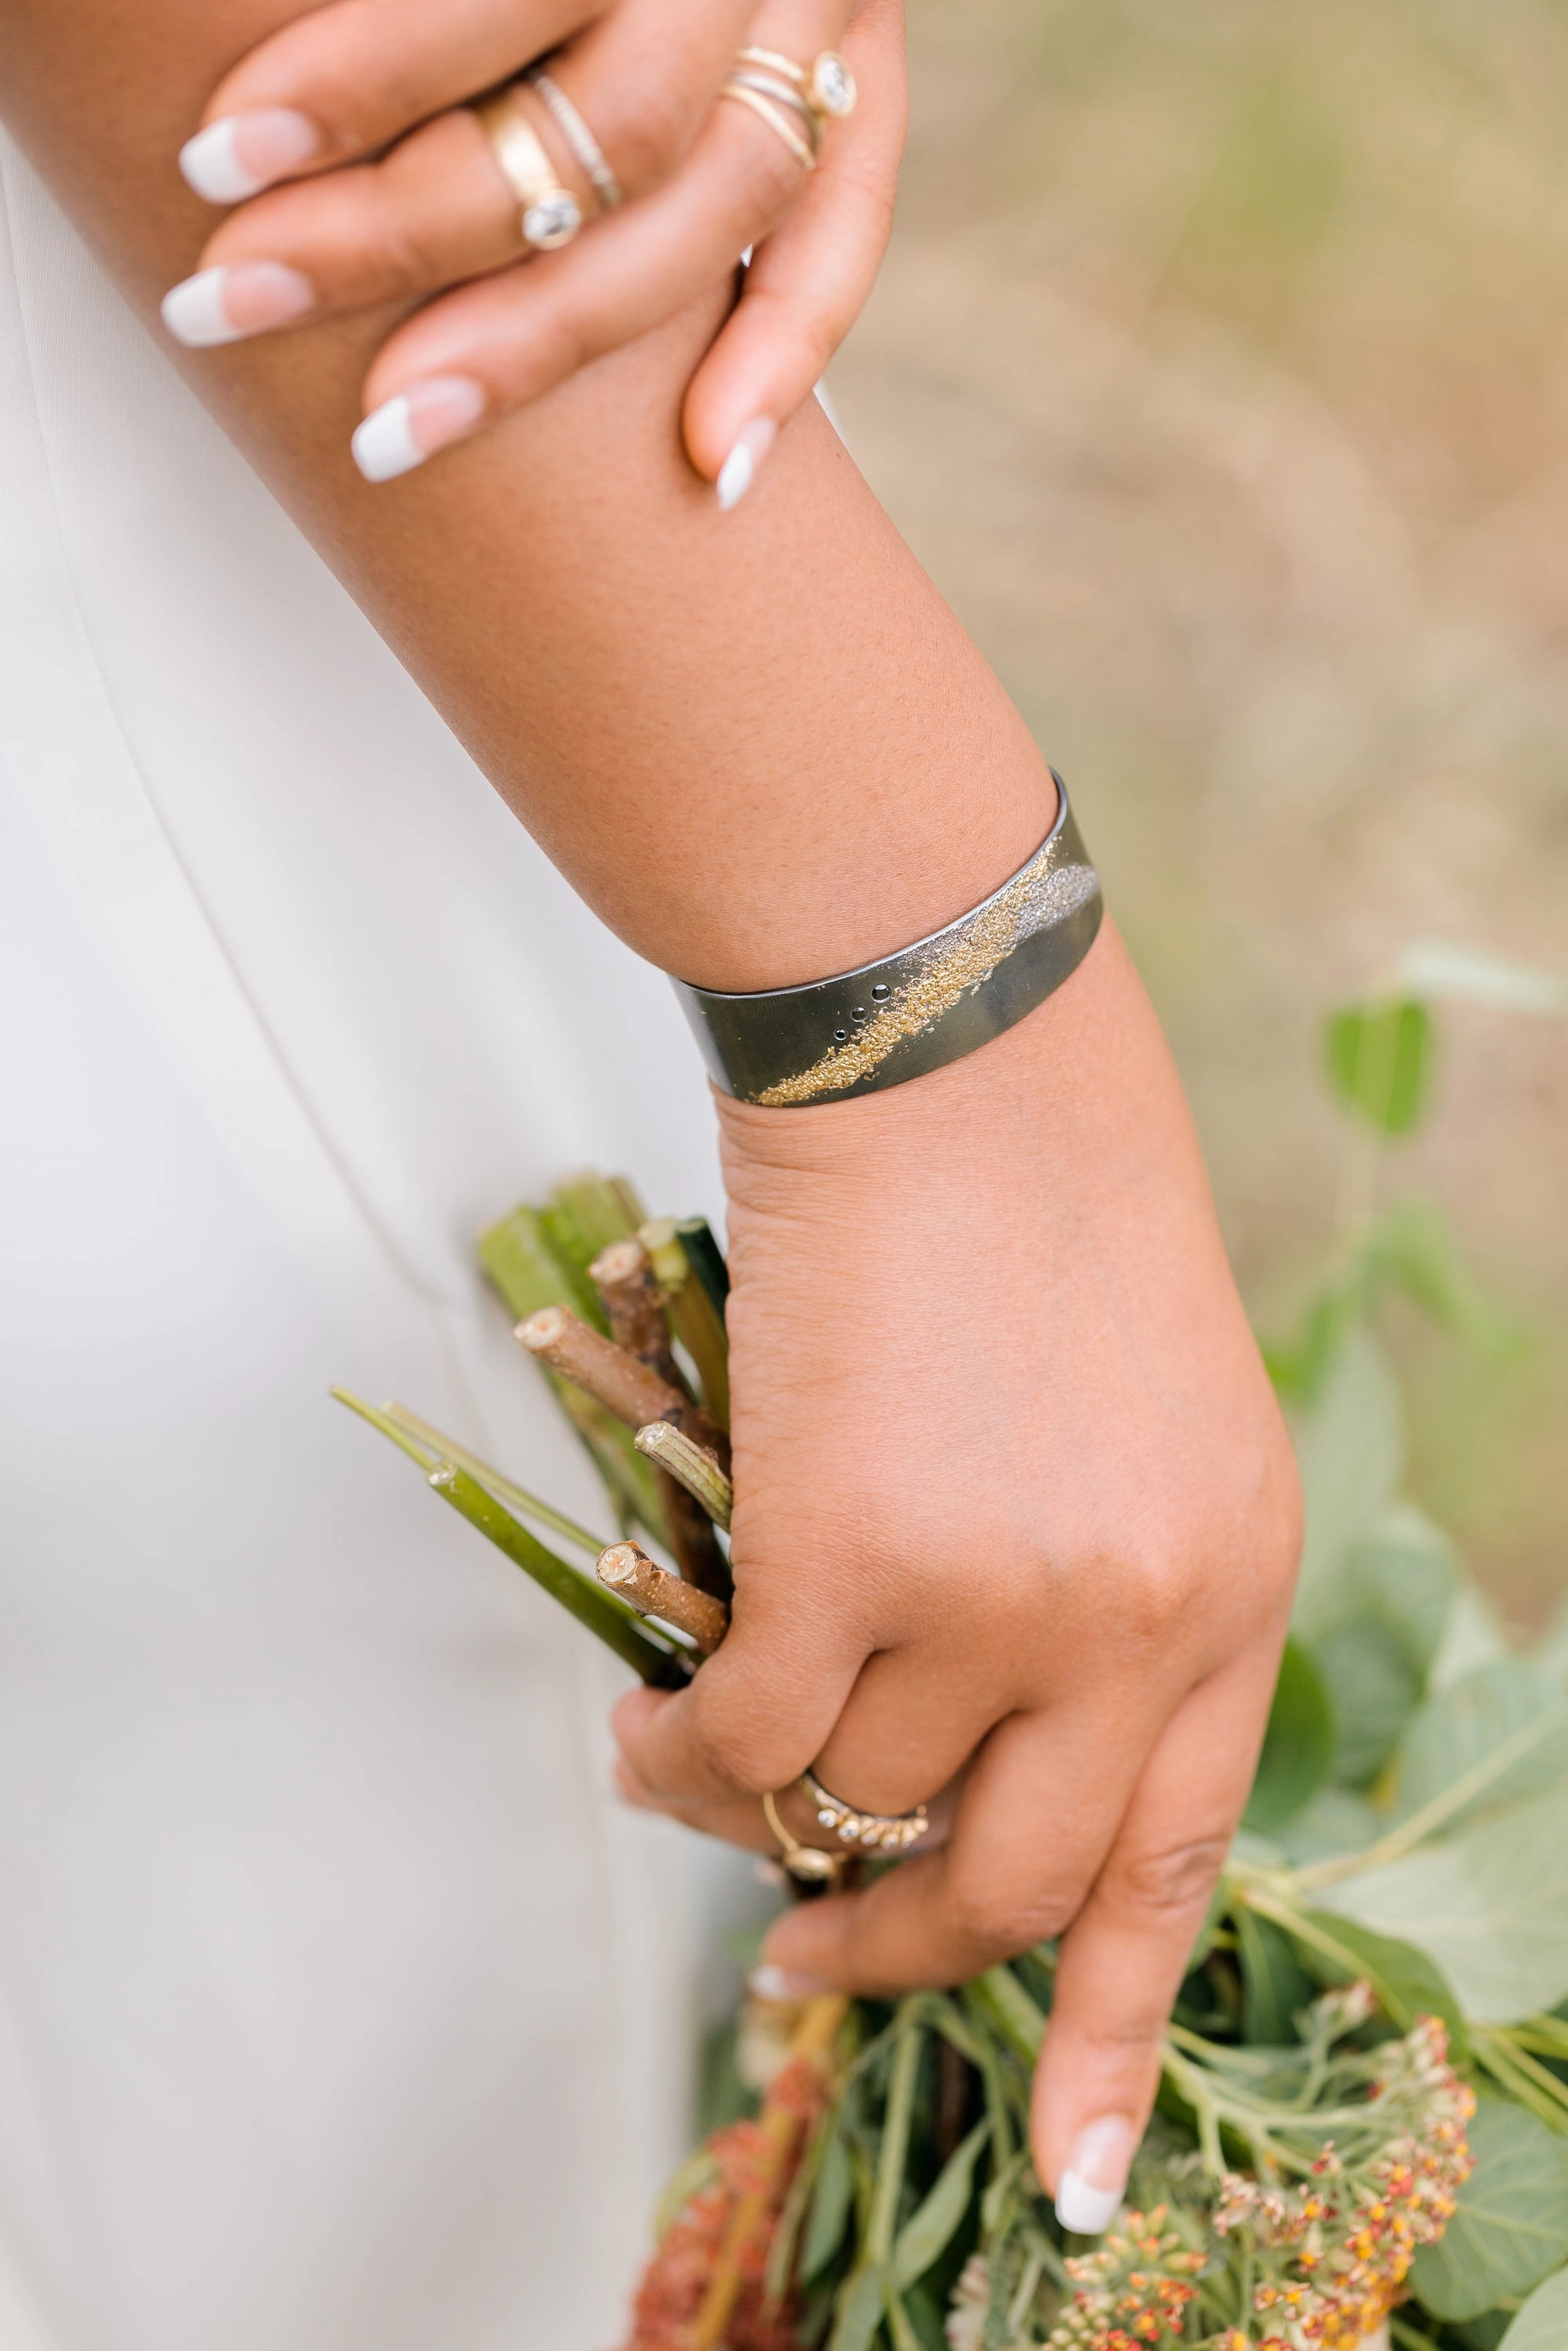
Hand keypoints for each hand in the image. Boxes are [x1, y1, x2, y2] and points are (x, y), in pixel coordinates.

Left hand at [161, 0, 905, 490]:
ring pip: (716, 202)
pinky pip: (844, 229)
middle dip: (407, 238)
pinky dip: (783, 353)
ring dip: (546, 341)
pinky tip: (708, 465)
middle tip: (234, 301)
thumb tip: (251, 122)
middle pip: (608, 128)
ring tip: (390, 432)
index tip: (215, 161)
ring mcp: (818, 4)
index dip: (360, 84)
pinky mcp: (866, 65)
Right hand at [613, 924, 1301, 2220]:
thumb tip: (946, 1753)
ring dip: (758, 1804)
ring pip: (847, 1798)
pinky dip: (678, 1752)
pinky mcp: (847, 1559)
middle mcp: (1136, 1618)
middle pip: (1005, 1883)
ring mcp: (996, 1601)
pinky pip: (743, 1740)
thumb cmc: (1033, 1204)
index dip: (1108, 2022)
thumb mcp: (1140, 1419)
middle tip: (810, 1953)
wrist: (952, 1052)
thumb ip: (1093, 1591)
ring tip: (693, 1751)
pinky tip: (649, 1720)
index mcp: (1234, 1582)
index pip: (1174, 1861)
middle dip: (892, 1949)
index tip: (1072, 2156)